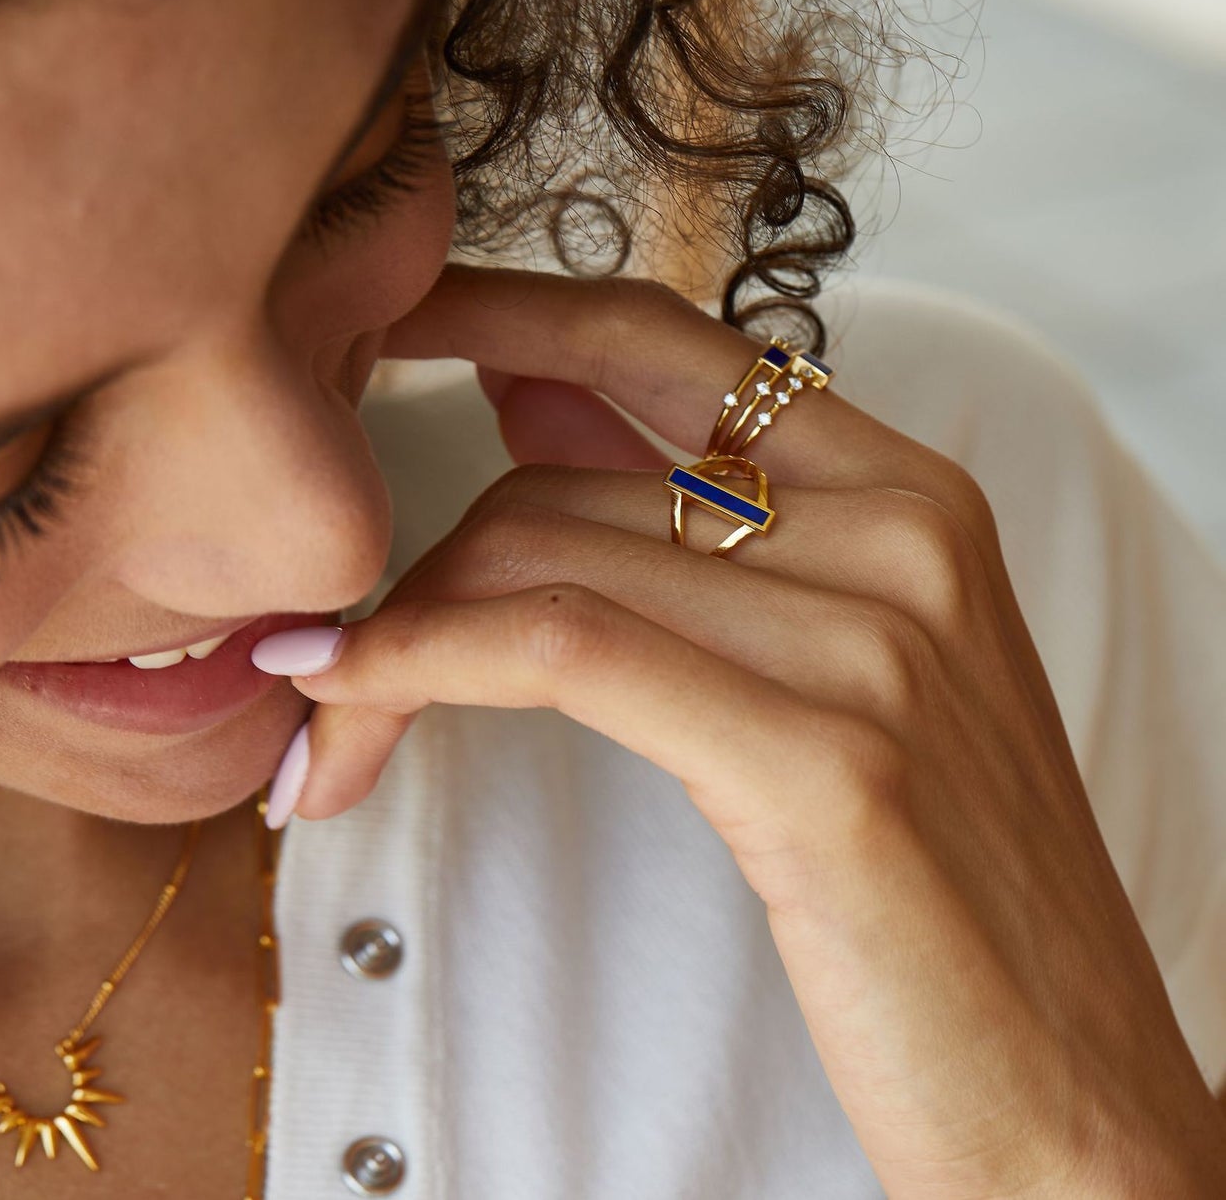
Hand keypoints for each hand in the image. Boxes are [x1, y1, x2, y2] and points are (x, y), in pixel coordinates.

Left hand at [283, 265, 1225, 1197]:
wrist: (1073, 1091)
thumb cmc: (939, 887)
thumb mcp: (844, 663)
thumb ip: (699, 523)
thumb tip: (537, 402)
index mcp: (910, 492)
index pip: (660, 337)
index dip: (505, 309)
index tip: (387, 317)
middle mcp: (902, 533)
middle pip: (561, 478)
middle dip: (415, 565)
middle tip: (327, 643)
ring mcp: (875, 637)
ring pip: (539, 558)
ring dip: (398, 635)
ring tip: (331, 714)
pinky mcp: (825, 760)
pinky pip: (560, 648)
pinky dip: (424, 659)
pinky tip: (348, 697)